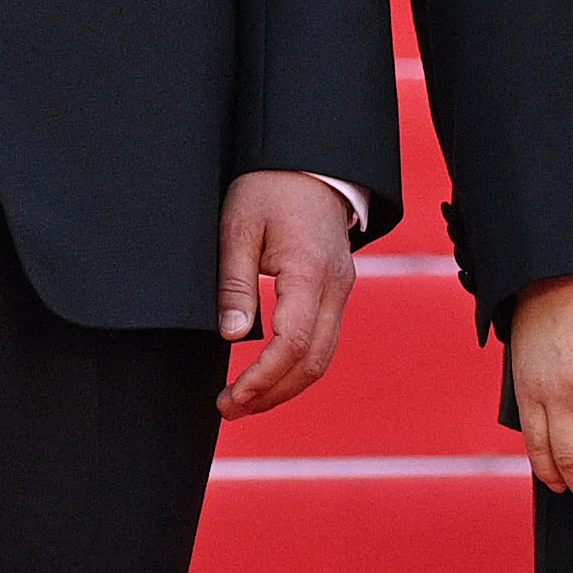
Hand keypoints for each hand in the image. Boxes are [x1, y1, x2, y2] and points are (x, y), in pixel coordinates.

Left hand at [212, 170, 356, 419]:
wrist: (308, 163)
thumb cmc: (268, 189)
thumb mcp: (238, 228)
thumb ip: (235, 284)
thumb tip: (232, 337)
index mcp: (311, 271)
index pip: (292, 343)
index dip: (262, 378)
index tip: (232, 397)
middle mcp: (336, 287)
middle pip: (314, 361)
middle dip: (273, 393)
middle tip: (230, 409)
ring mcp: (342, 290)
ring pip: (323, 357)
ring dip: (286, 386)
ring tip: (245, 402)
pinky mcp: (337, 292)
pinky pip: (323, 342)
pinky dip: (297, 367)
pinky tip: (269, 377)